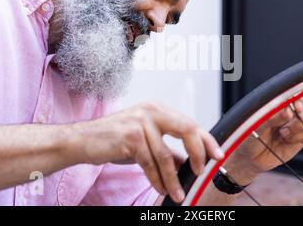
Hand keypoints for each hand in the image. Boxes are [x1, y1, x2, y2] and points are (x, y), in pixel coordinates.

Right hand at [71, 101, 223, 202]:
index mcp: (159, 109)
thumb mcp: (145, 139)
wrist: (84, 140)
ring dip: (173, 179)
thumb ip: (168, 148)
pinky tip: (161, 188)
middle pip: (187, 129)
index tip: (218, 155)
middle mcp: (152, 111)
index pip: (190, 123)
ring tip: (177, 193)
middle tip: (201, 172)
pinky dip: (157, 179)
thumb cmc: (115, 138)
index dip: (207, 140)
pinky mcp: (130, 137)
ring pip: (166, 155)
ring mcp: (141, 122)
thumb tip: (188, 162)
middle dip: (198, 153)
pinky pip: (150, 164)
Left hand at [224, 90, 302, 184]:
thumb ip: (272, 116)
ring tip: (283, 131)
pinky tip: (284, 139)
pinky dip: (297, 136)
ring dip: (300, 122)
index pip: (299, 86)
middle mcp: (291, 107)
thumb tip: (288, 111)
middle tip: (296, 110)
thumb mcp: (256, 123)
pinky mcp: (302, 136)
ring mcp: (298, 120)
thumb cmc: (249, 133)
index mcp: (280, 98)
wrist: (249, 156)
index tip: (296, 102)